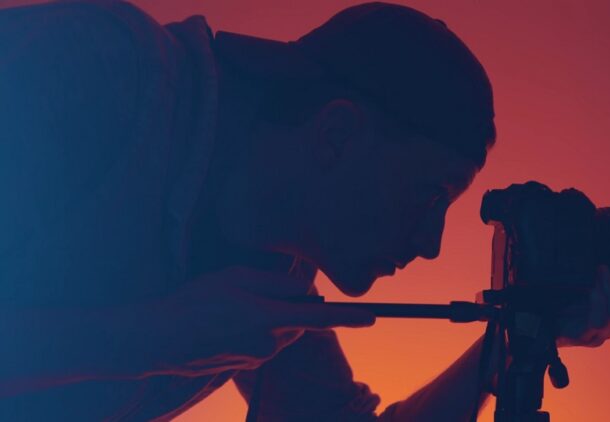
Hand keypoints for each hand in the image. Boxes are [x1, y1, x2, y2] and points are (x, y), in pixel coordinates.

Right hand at [141, 266, 374, 375]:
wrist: (158, 340)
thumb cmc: (195, 302)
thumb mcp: (236, 277)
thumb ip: (277, 283)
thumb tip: (307, 291)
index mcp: (268, 317)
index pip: (320, 318)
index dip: (349, 317)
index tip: (373, 318)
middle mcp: (269, 342)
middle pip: (298, 320)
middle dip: (288, 306)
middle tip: (252, 293)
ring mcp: (259, 357)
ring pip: (281, 332)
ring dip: (269, 318)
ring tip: (231, 310)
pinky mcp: (249, 365)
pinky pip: (265, 343)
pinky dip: (255, 332)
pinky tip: (227, 326)